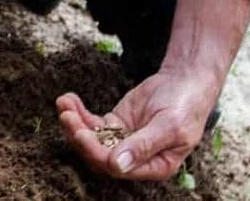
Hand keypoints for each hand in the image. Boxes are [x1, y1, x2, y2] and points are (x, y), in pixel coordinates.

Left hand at [56, 69, 221, 179]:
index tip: (81, 133)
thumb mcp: (170, 126)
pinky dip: (78, 112)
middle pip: (98, 155)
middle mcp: (135, 159)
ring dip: (74, 123)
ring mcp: (122, 141)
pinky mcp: (115, 124)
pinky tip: (68, 99)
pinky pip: (92, 123)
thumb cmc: (185, 106)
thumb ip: (144, 145)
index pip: (117, 168)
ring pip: (91, 139)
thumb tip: (117, 166)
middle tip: (67, 116)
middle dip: (79, 136)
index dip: (96, 152)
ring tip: (64, 103)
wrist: (185, 81)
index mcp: (154, 166)